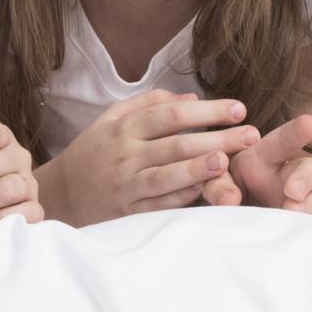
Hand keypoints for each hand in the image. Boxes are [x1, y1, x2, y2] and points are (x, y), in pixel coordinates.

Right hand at [44, 89, 259, 225]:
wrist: (60, 196)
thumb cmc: (93, 152)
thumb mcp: (112, 118)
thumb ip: (149, 103)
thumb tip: (192, 98)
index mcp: (124, 128)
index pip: (171, 114)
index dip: (206, 110)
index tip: (238, 108)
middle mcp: (125, 155)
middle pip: (176, 143)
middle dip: (217, 137)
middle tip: (251, 134)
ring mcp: (126, 186)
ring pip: (167, 175)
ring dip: (199, 167)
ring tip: (227, 160)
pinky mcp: (128, 213)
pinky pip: (160, 204)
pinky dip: (184, 196)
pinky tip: (207, 189)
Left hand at [203, 114, 311, 216]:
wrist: (238, 221)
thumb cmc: (228, 190)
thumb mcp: (216, 182)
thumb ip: (218, 185)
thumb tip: (230, 199)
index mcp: (265, 157)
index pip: (283, 141)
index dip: (296, 132)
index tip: (310, 122)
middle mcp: (289, 177)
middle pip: (309, 169)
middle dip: (304, 178)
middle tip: (293, 192)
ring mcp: (302, 202)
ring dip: (307, 208)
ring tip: (293, 214)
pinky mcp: (307, 226)